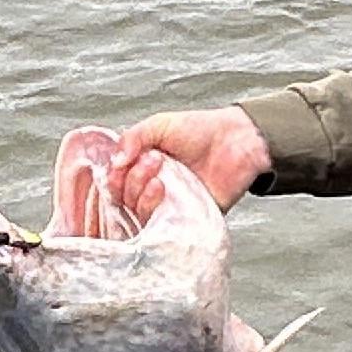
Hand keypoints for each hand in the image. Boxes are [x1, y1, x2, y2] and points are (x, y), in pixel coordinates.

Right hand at [110, 105, 272, 214]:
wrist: (237, 141)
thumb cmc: (201, 131)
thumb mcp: (159, 125)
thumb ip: (133, 138)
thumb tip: (115, 161)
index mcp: (141, 168)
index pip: (115, 183)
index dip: (115, 177)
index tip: (123, 164)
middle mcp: (151, 189)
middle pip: (125, 200)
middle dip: (133, 180)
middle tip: (154, 161)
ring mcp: (168, 205)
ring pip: (140, 214)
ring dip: (144, 195)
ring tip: (161, 178)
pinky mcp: (186, 219)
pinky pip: (165, 227)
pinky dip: (159, 213)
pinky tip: (166, 195)